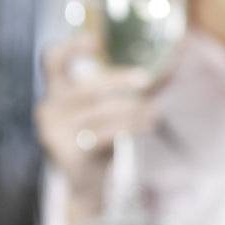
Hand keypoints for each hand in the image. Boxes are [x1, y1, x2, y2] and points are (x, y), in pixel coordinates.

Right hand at [36, 34, 159, 207]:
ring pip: (100, 112)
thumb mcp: (114, 109)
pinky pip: (104, 135)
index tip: (96, 41)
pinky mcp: (69, 153)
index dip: (70, 47)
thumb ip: (138, 86)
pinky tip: (148, 125)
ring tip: (154, 112)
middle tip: (146, 79)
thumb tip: (175, 61)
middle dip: (117, 80)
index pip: (51, 60)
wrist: (86, 184)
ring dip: (132, 110)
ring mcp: (55, 131)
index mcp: (56, 91)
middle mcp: (50, 108)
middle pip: (86, 87)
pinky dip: (129, 127)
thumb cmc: (101, 138)